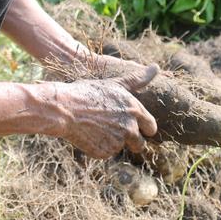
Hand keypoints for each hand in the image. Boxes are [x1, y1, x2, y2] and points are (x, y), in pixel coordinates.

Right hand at [43, 64, 159, 158]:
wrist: (64, 108)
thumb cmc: (87, 92)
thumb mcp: (114, 84)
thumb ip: (138, 79)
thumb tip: (156, 67)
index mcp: (135, 110)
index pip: (151, 127)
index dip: (143, 127)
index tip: (135, 126)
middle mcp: (130, 128)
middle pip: (139, 143)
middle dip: (130, 140)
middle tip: (112, 129)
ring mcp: (118, 142)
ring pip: (120, 147)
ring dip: (112, 142)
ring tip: (96, 128)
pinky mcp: (105, 152)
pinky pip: (106, 153)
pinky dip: (99, 147)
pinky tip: (88, 134)